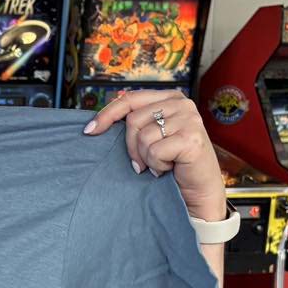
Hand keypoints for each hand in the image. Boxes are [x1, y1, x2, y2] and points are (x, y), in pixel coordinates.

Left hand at [84, 90, 225, 219]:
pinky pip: (155, 151)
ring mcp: (190, 119)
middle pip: (133, 119)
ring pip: (143, 137)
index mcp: (170, 97)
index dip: (107, 114)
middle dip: (131, 146)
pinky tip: (169, 168)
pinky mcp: (192, 138)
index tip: (89, 131)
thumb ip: (136, 123)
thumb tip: (96, 122)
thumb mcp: (152, 136)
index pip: (130, 98)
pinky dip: (157, 165)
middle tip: (142, 162)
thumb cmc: (172, 163)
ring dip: (146, 157)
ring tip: (161, 164)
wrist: (198, 190)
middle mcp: (182, 103)